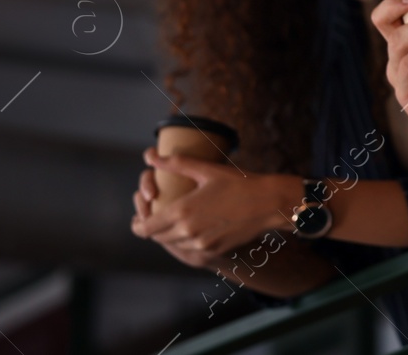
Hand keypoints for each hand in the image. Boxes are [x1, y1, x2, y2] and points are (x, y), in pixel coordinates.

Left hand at [131, 151, 295, 265]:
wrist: (269, 204)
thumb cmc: (239, 183)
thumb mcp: (207, 170)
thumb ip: (175, 163)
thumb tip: (149, 156)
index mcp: (183, 211)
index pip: (145, 228)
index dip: (138, 224)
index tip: (139, 218)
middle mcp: (188, 232)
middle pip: (157, 238)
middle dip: (152, 228)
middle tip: (155, 216)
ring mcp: (201, 244)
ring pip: (173, 244)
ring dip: (169, 235)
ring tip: (176, 220)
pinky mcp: (214, 250)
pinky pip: (190, 248)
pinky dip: (186, 240)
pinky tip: (195, 227)